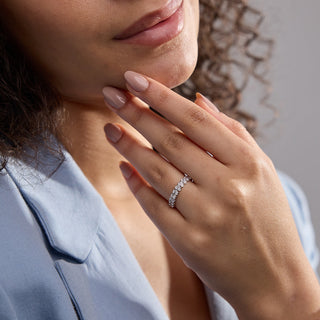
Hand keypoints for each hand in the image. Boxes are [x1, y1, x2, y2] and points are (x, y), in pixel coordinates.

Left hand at [102, 71, 319, 318]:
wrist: (274, 278)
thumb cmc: (268, 218)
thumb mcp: (261, 168)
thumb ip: (231, 131)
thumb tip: (198, 99)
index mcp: (248, 163)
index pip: (196, 120)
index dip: (161, 96)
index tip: (134, 79)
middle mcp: (227, 187)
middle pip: (171, 141)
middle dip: (136, 114)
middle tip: (111, 95)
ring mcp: (206, 216)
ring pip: (157, 171)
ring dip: (128, 146)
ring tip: (110, 127)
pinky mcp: (189, 242)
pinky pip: (154, 206)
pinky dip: (136, 184)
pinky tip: (124, 165)